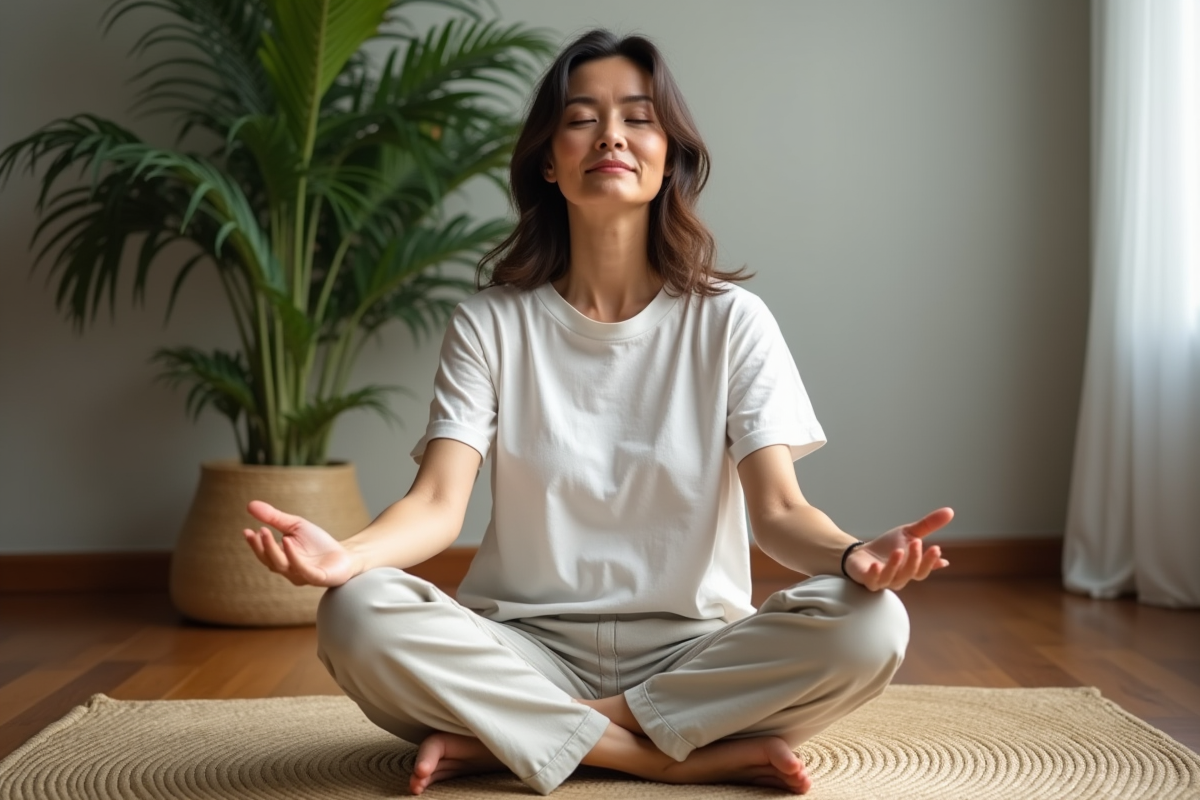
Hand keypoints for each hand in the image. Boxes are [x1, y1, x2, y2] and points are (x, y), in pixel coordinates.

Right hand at [242, 500, 358, 586]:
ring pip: (283, 565)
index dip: (255, 544)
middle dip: (262, 546)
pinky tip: (287, 542)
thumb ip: (274, 518)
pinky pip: (303, 569)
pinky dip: (293, 557)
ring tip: (266, 532)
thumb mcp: (295, 526)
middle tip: (256, 531)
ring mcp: (302, 575)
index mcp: (281, 559)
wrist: (345, 555)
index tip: (246, 531)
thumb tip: (250, 505)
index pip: (264, 553)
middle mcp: (289, 570)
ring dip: (273, 549)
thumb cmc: (318, 543)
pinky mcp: (317, 578)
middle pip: (271, 560)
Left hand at [844, 507, 953, 590]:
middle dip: (915, 559)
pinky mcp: (866, 580)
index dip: (930, 561)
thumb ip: (928, 525)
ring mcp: (882, 581)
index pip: (923, 570)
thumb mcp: (908, 533)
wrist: (861, 553)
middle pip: (910, 573)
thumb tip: (950, 512)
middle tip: (917, 542)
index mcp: (910, 569)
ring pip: (892, 577)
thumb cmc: (887, 547)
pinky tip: (876, 565)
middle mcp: (898, 578)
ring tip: (899, 550)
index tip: (936, 548)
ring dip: (896, 565)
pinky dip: (875, 574)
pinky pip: (872, 580)